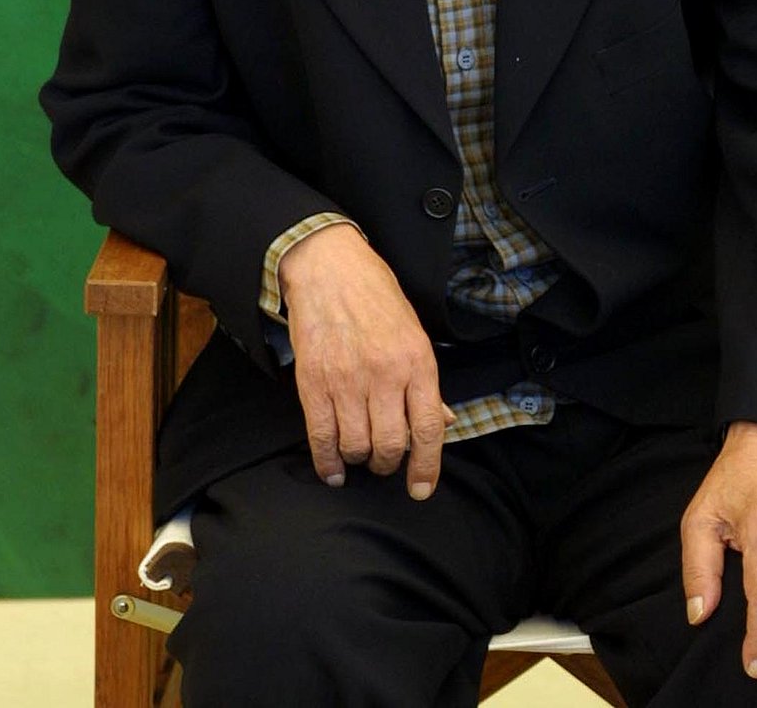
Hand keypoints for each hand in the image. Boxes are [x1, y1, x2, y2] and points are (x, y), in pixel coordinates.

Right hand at [278, 224, 449, 499]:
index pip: (428, 428)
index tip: (421, 488)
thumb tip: (443, 422)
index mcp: (416, 361)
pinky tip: (333, 470)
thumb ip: (426, 381)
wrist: (329, 267)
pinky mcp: (313, 383)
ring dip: (360, 460)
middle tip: (386, 460)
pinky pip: (321, 437)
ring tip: (361, 453)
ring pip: (357, 446)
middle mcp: (384, 374)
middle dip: (390, 464)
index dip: (427, 466)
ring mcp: (347, 380)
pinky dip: (327, 462)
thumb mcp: (413, 332)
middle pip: (392, 445)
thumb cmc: (376, 296)